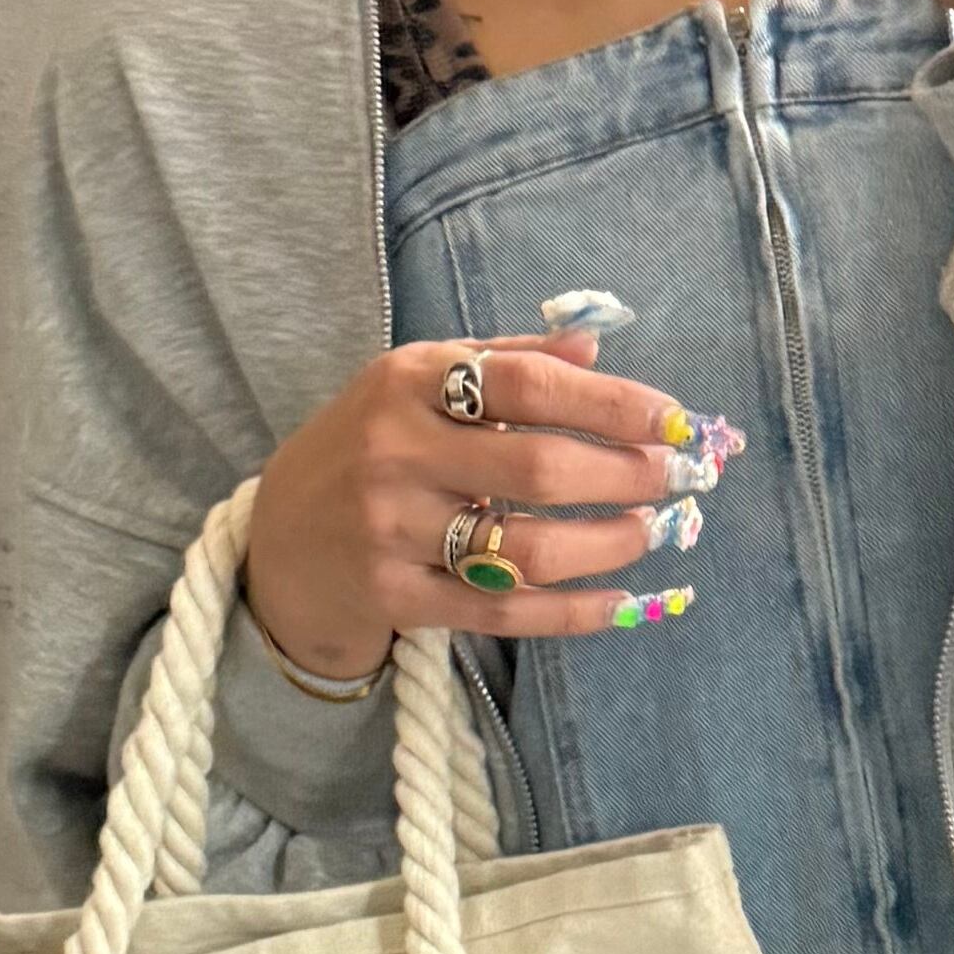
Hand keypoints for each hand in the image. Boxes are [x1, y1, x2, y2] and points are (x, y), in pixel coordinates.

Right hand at [241, 330, 740, 672]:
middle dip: (621, 477)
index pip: (526, 384)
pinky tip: (618, 603)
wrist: (281, 537)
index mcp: (409, 382)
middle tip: (670, 480)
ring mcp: (392, 530)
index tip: (672, 421)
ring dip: (607, 545)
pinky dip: (571, 612)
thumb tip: (597, 342)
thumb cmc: (372, 445)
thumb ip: (507, 361)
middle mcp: (396, 452)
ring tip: (647, 533)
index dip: (610, 402)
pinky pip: (504, 610)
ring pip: (527, 548)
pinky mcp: (396, 596)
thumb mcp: (421, 382)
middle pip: (536, 469)